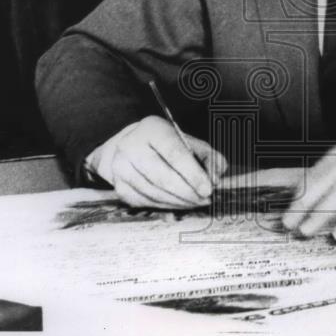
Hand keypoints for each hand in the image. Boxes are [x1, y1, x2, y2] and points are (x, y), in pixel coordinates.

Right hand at [90, 116, 228, 208]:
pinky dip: (166, 206)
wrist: (130, 147)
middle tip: (206, 199)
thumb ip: (207, 156)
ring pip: (155, 193)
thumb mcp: (187, 141)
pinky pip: (146, 202)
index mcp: (152, 129)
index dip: (193, 173)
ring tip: (196, 202)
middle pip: (162, 177)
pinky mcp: (120, 187)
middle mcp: (131, 146)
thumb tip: (216, 176)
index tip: (209, 188)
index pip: (174, 153)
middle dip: (188, 193)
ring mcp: (121, 168)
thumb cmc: (165, 144)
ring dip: (179, 202)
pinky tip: (179, 204)